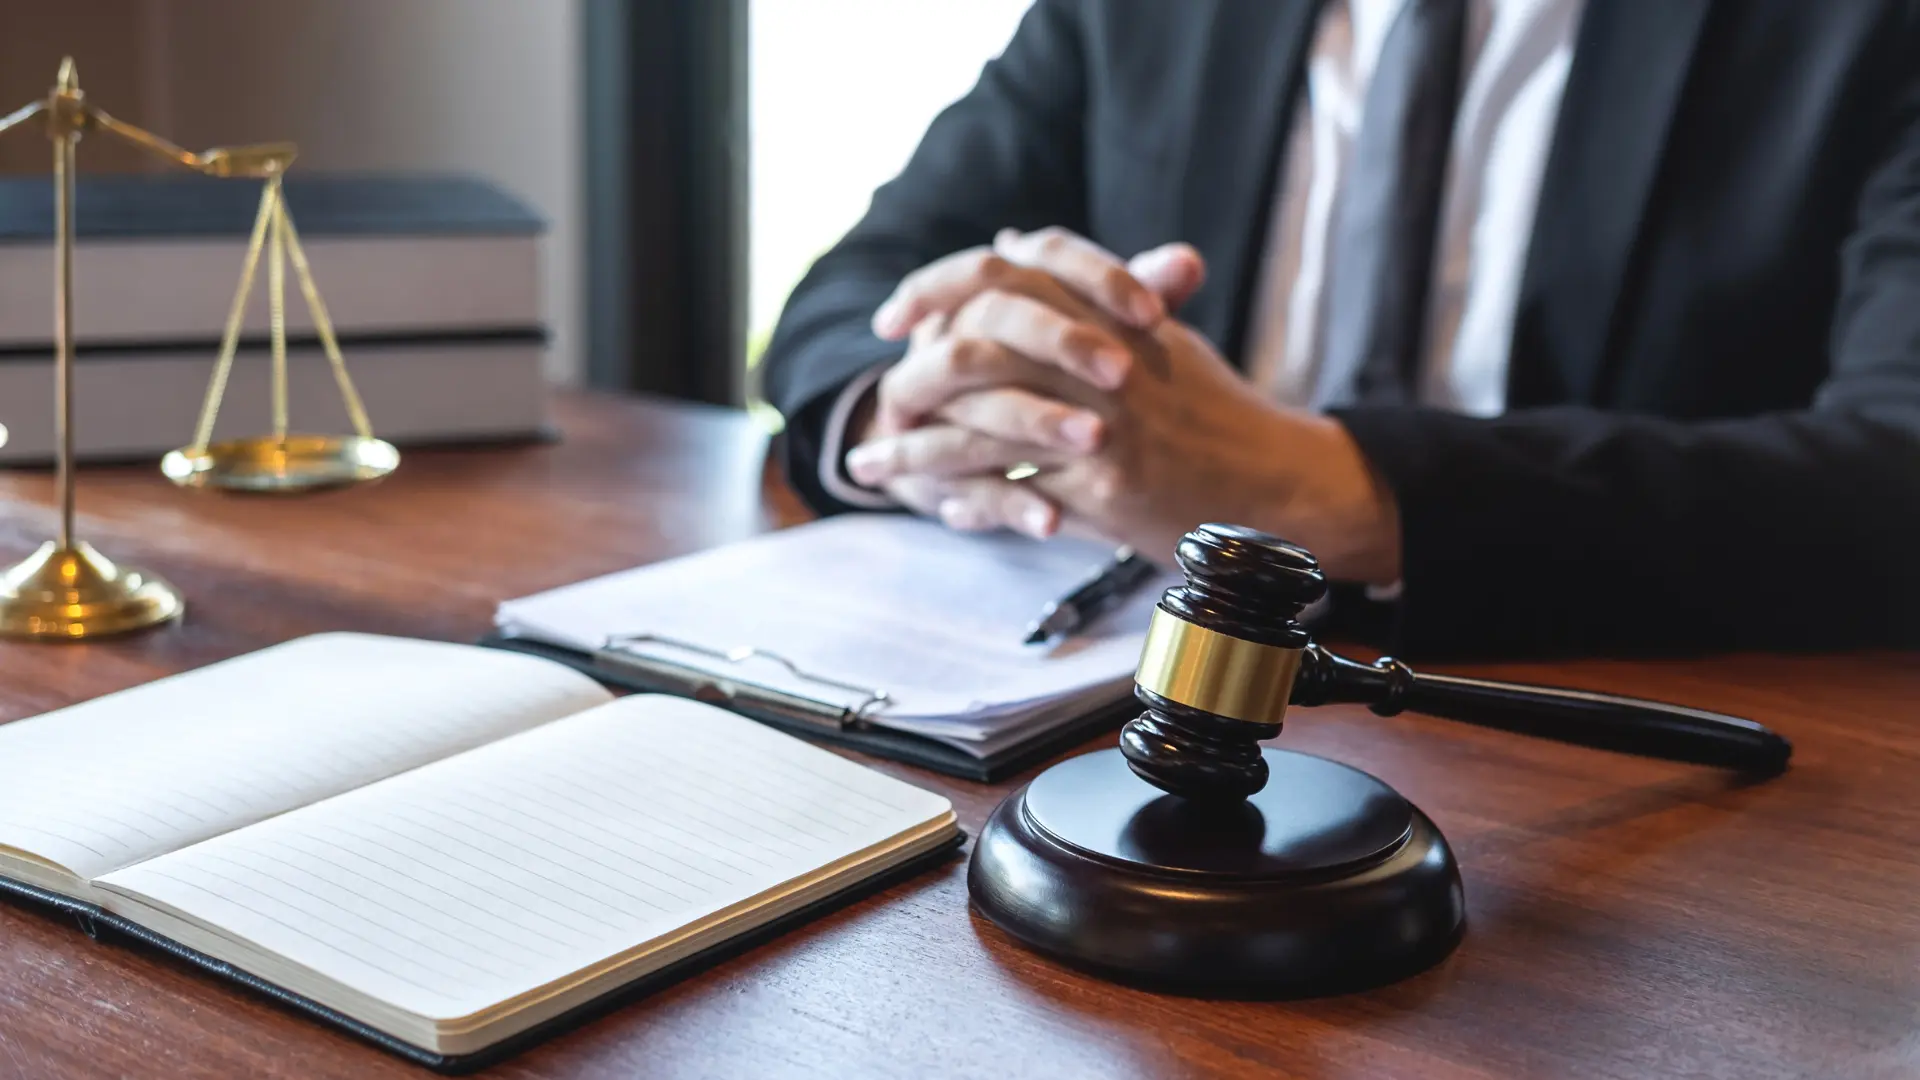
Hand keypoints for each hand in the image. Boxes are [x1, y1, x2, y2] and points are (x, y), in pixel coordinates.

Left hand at [849, 228, 1401, 581]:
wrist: (1275, 479)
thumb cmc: (1212, 412)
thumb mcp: (1153, 336)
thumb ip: (1084, 290)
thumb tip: (1012, 240)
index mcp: (1110, 309)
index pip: (1005, 274)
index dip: (936, 289)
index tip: (891, 317)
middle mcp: (1100, 357)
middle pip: (976, 349)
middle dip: (909, 379)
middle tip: (873, 405)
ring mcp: (1101, 420)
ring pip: (980, 425)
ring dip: (915, 451)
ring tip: (869, 469)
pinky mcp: (1103, 482)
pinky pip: (1012, 487)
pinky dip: (968, 499)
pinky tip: (939, 507)